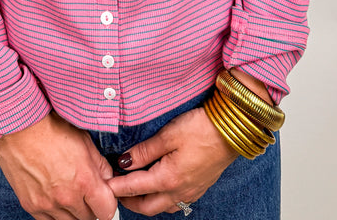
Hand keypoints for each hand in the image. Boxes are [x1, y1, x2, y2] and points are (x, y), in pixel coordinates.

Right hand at [0, 112, 118, 219]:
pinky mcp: (32, 206)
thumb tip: (107, 179)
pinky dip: (55, 213)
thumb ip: (100, 165)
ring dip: (73, 211)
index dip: (108, 203)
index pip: (107, 211)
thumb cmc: (51, 128)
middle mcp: (67, 197)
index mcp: (84, 180)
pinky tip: (54, 198)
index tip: (104, 196)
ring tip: (68, 192)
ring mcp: (48, 204)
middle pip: (89, 218)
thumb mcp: (84, 141)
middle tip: (85, 191)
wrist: (20, 128)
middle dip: (90, 206)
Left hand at [107, 107, 236, 215]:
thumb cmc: (201, 128)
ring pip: (161, 207)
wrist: (233, 131)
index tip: (103, 185)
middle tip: (115, 190)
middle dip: (128, 201)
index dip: (117, 186)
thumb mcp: (168, 135)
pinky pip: (175, 203)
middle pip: (147, 206)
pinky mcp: (199, 187)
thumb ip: (145, 150)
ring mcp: (190, 192)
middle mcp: (179, 191)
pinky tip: (159, 189)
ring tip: (134, 190)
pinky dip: (161, 200)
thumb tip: (124, 161)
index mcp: (168, 179)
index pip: (134, 187)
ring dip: (145, 202)